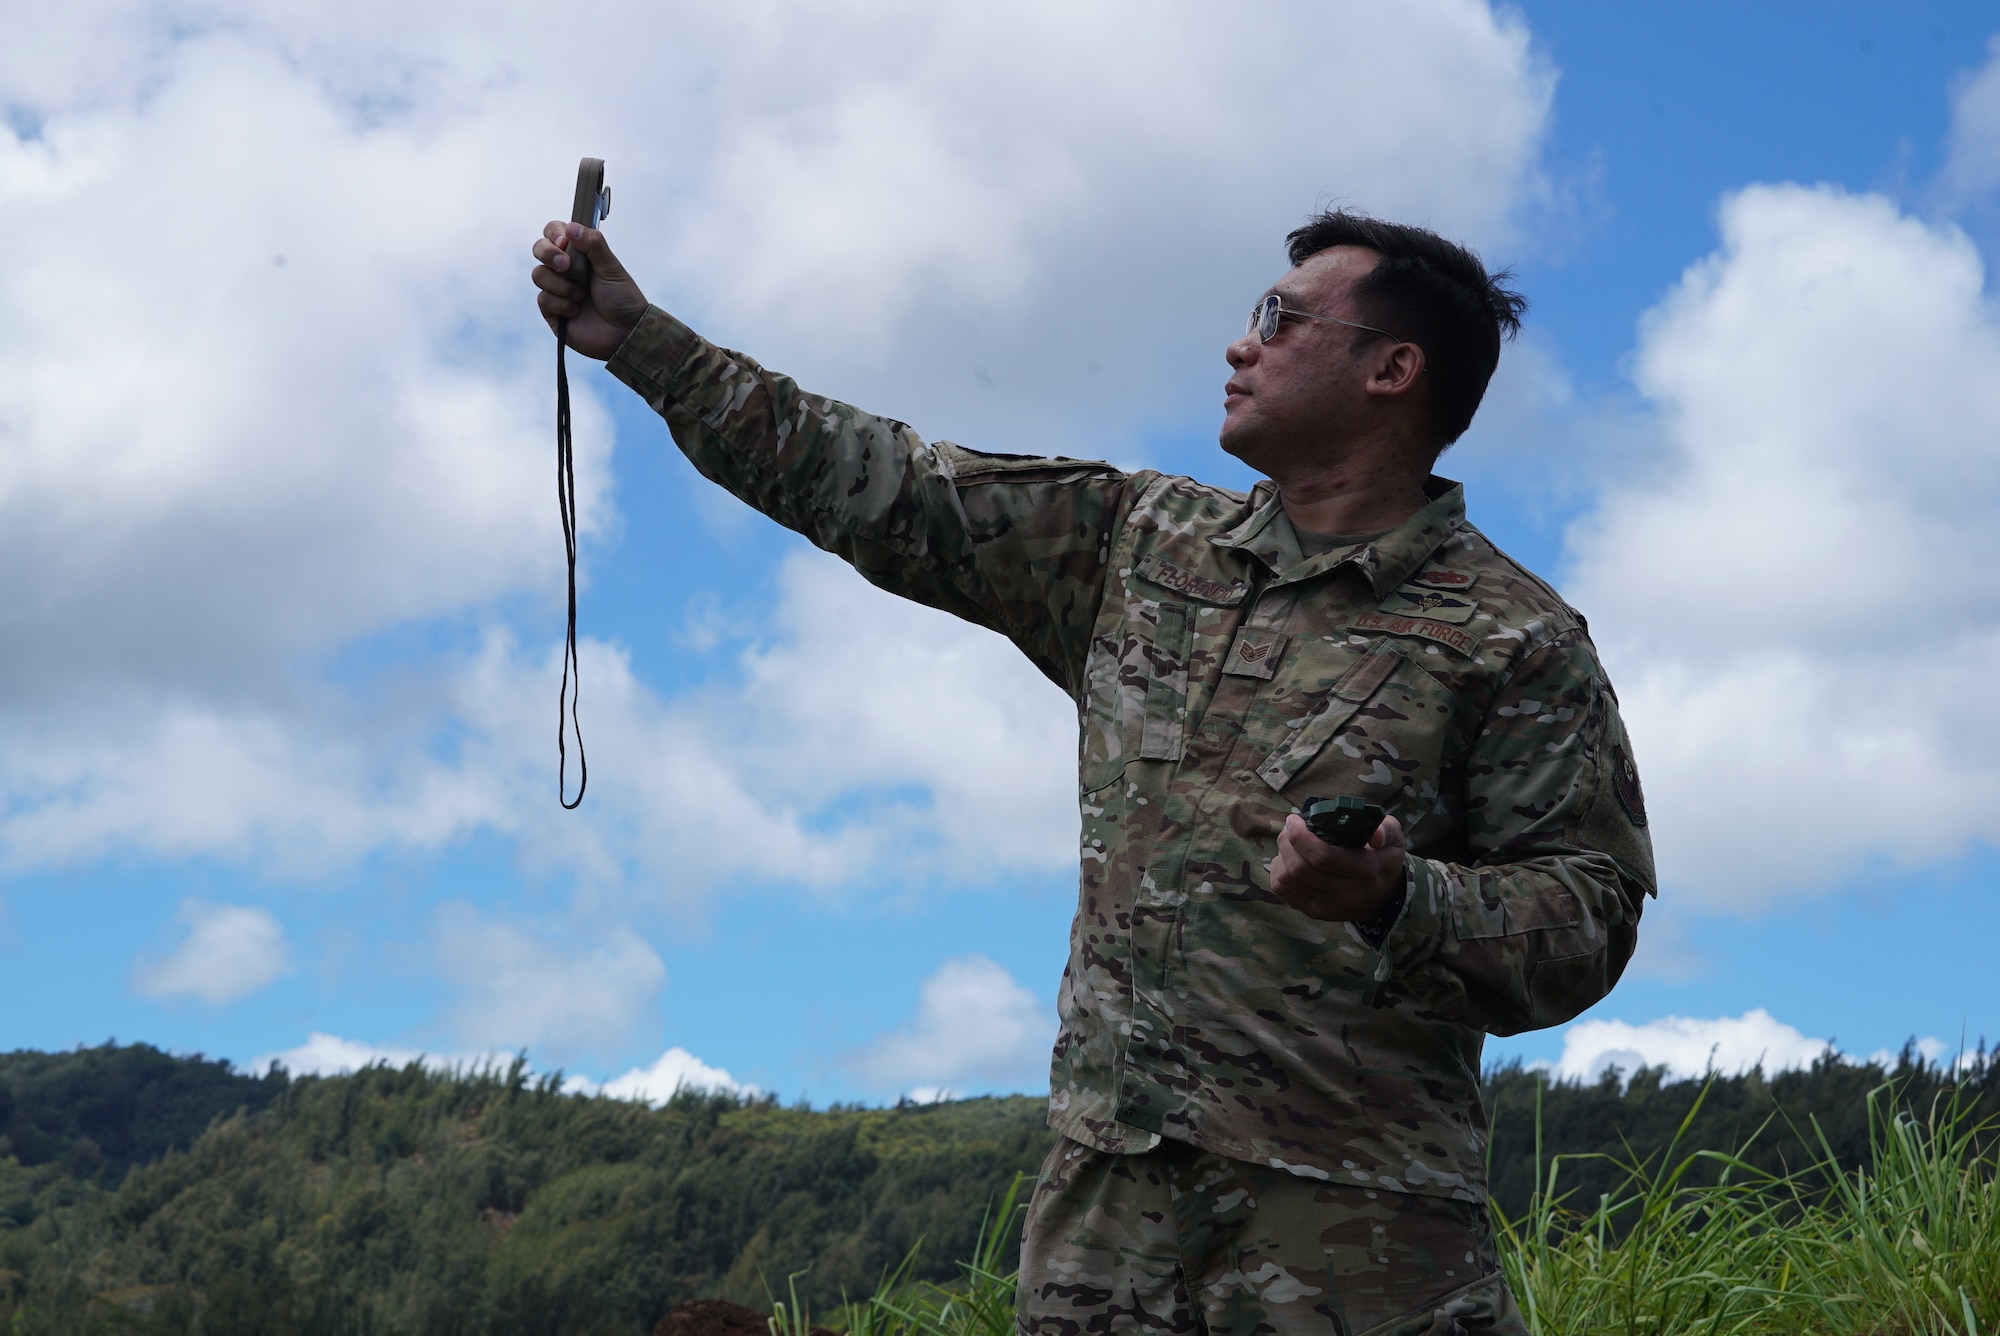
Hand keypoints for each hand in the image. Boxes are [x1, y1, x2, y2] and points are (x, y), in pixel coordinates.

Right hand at [531, 221, 649, 359]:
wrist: (626, 332)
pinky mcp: (552, 311)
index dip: (554, 234)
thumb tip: (570, 228)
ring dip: (562, 285)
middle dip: (549, 254)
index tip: (564, 242)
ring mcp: (556, 289)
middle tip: (567, 266)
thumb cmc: (623, 298)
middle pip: (539, 249)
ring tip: (582, 296)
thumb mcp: (611, 267)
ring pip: (538, 274)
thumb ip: (594, 245)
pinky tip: (577, 311)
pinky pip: (543, 299)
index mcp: (579, 254)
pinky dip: (562, 304)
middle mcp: (564, 269)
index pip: (554, 232)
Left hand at [1268, 813, 1406, 921]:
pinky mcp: (1315, 913)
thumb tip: (1374, 835)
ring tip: (1288, 842)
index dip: (1300, 836)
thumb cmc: (1384, 859)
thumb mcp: (1394, 840)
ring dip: (1281, 855)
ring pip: (1288, 880)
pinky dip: (1278, 872)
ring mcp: (1328, 907)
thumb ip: (1386, 830)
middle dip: (1286, 842)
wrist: (1384, 898)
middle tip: (1289, 827)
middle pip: (1300, 868)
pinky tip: (1286, 860)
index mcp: (1366, 872)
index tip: (1295, 819)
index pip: (1323, 856)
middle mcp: (1346, 894)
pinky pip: (1283, 892)